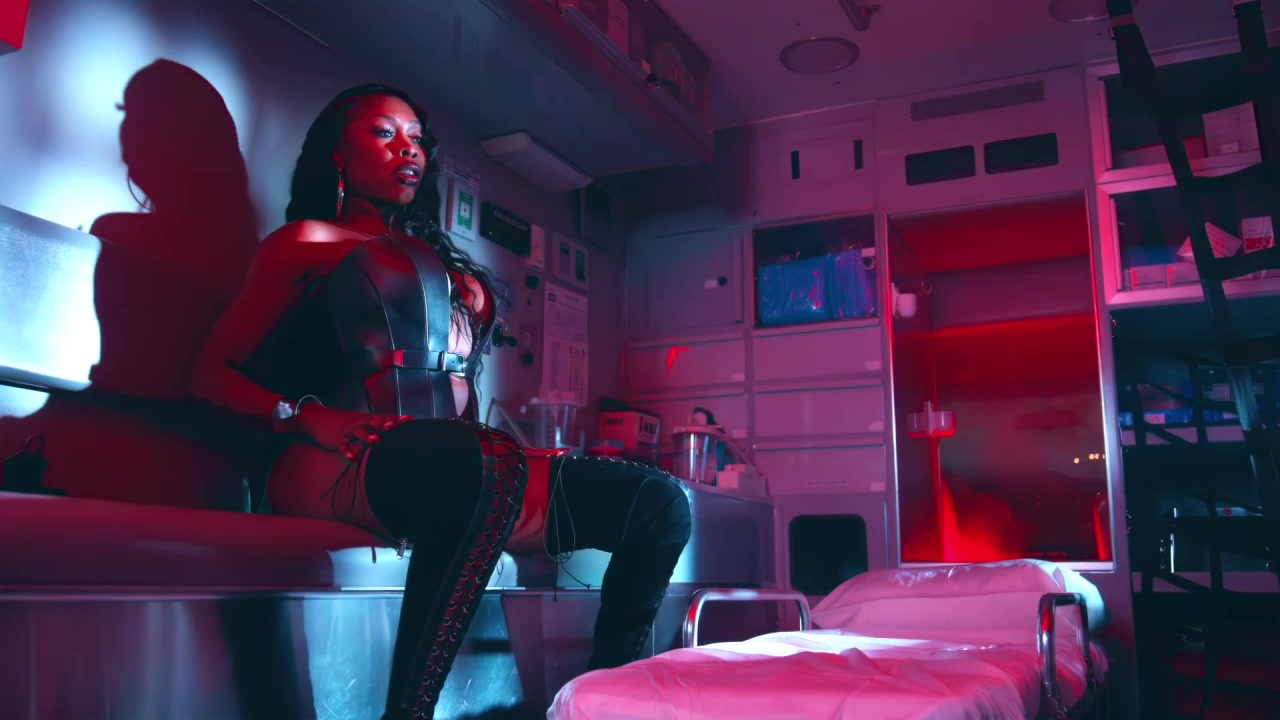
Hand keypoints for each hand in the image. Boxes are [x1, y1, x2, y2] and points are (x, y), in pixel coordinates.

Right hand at [296, 404, 410, 460]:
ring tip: (377, 441)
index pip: (383, 417)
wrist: (317, 418)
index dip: (396, 418)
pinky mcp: (335, 438)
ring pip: (358, 432)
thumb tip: (394, 428)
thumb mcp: (361, 421)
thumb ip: (376, 425)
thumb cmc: (344, 421)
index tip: (410, 420)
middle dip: (383, 424)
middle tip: (394, 426)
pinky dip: (347, 451)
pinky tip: (353, 459)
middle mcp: (358, 423)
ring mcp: (346, 430)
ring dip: (367, 436)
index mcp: (366, 419)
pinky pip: (342, 445)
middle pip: (372, 422)